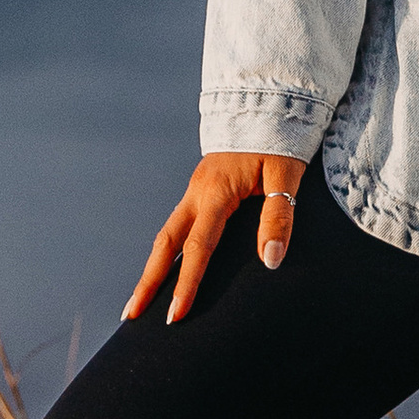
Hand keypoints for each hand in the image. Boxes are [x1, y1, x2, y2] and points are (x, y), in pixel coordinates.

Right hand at [124, 153, 307, 324]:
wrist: (265, 102)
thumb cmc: (278, 140)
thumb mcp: (286, 175)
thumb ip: (279, 216)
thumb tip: (269, 260)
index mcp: (216, 193)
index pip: (198, 248)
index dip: (186, 283)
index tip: (175, 316)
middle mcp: (197, 193)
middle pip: (165, 244)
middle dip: (148, 282)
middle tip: (131, 316)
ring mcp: (195, 190)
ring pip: (166, 235)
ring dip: (153, 268)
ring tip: (140, 299)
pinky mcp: (201, 190)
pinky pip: (178, 225)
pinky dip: (167, 251)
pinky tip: (167, 267)